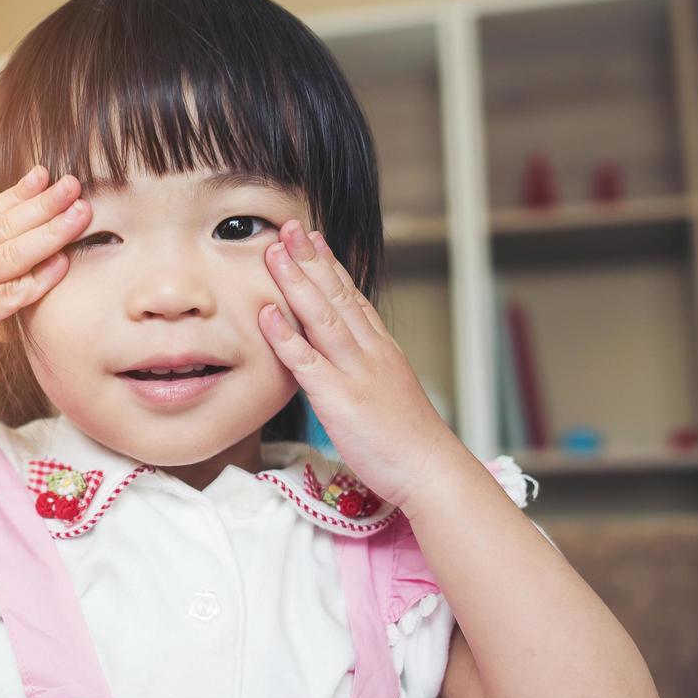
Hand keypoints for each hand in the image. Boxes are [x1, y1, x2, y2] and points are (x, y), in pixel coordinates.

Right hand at [0, 165, 90, 390]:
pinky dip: (40, 278)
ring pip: (17, 251)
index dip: (20, 191)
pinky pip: (14, 293)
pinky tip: (63, 265)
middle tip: (75, 182)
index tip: (45, 172)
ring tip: (81, 212)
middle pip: (9, 222)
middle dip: (46, 201)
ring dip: (52, 230)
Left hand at [258, 219, 461, 510]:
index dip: (330, 265)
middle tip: (288, 226)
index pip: (352, 296)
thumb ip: (366, 367)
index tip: (312, 237)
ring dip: (296, 283)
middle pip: (336, 296)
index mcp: (381, 349)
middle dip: (310, 259)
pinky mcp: (340, 400)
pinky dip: (286, 337)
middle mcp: (369, 352)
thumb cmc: (407, 440)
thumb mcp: (389, 390)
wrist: (431, 471)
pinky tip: (266, 315)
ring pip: (322, 318)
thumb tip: (346, 355)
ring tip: (275, 252)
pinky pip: (308, 363)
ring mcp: (355, 373)